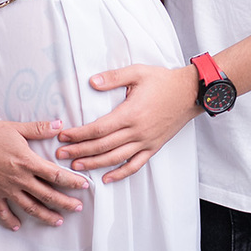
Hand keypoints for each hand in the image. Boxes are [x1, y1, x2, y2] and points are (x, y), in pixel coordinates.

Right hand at [0, 118, 89, 230]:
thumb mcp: (15, 128)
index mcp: (27, 162)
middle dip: (64, 203)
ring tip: (58, 222)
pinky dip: (10, 220)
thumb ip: (38, 129)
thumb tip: (60, 125)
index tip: (84, 186)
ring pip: (29, 207)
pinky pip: (2, 211)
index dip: (72, 181)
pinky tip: (17, 227)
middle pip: (47, 195)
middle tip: (78, 209)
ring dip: (45, 216)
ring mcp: (5, 189)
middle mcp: (19, 179)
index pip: (55, 175)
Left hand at [56, 64, 199, 181]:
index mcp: (130, 114)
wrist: (190, 93)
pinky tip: (107, 178)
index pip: (98, 129)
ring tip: (76, 167)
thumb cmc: (163, 81)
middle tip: (60, 155)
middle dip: (79, 151)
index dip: (78, 134)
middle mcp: (137, 131)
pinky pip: (135, 165)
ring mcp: (146, 142)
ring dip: (94, 164)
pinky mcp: (154, 147)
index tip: (63, 136)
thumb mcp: (138, 72)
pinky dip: (120, 173)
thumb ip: (113, 77)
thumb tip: (91, 82)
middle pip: (102, 146)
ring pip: (115, 158)